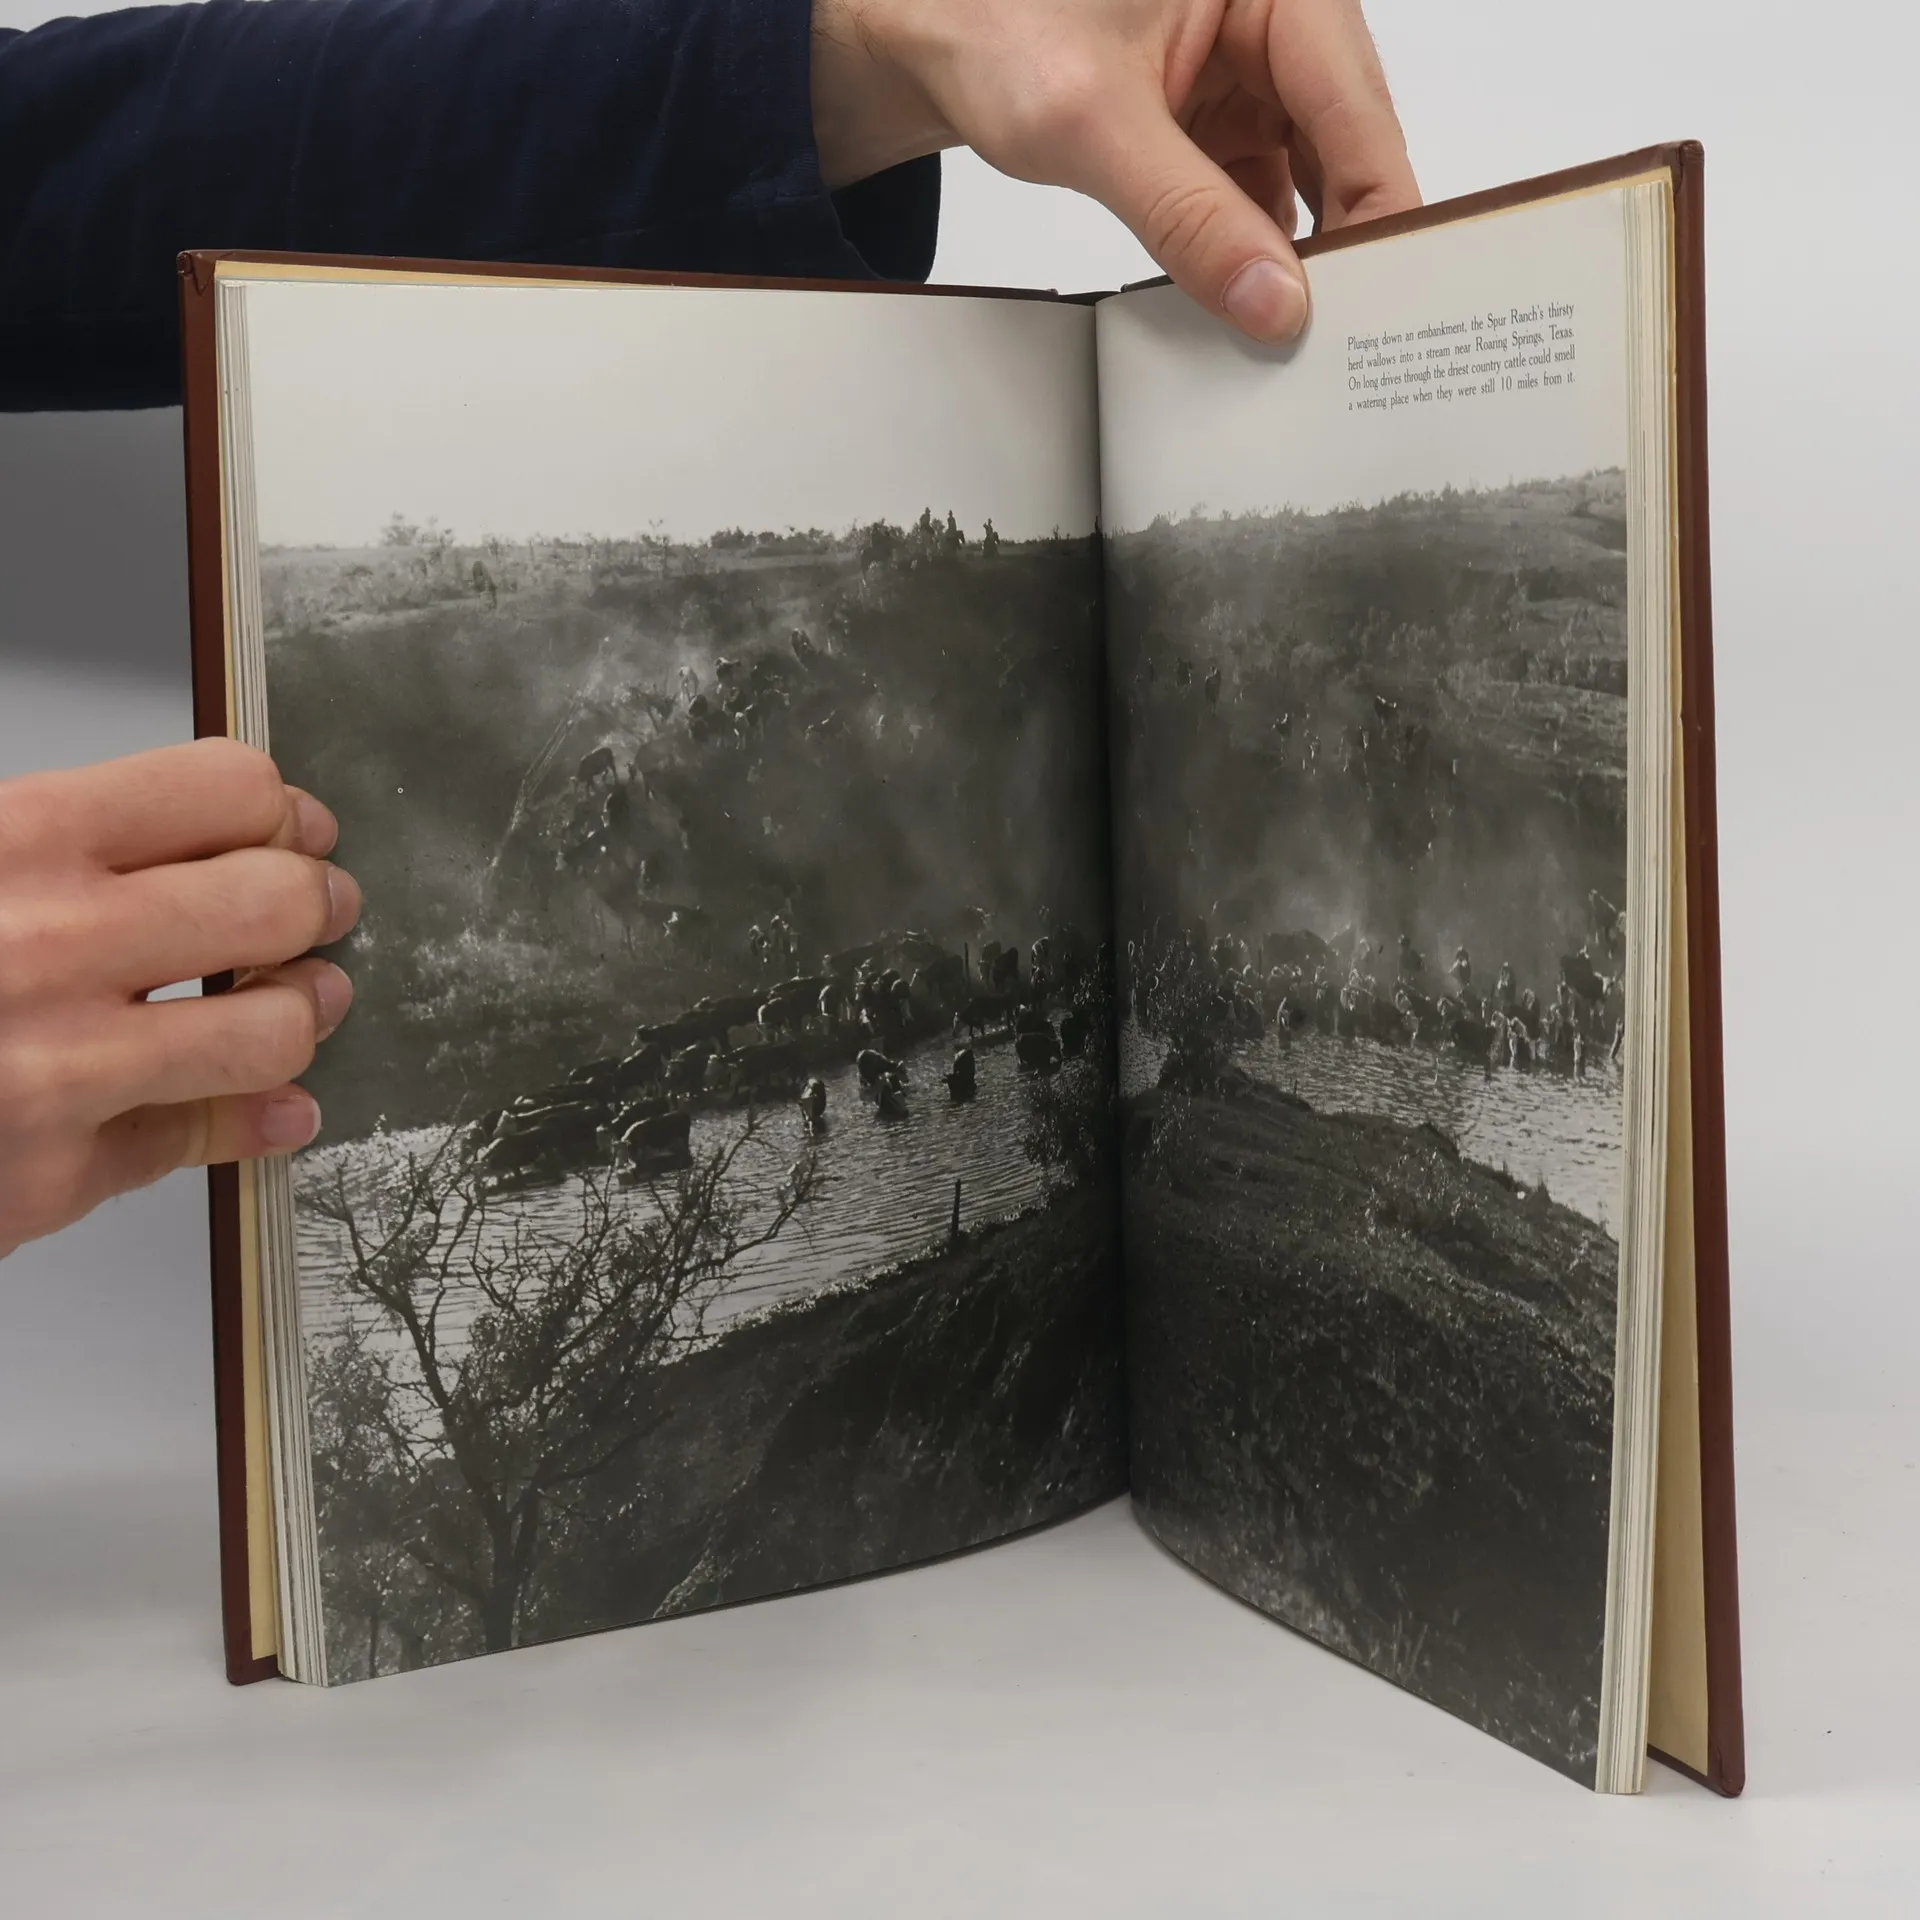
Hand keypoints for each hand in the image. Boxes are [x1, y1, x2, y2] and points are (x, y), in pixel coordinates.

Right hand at [0, 740, 360, 1257]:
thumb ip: (70, 841)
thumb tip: (242, 816)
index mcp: (13, 839)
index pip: (229, 788)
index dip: (278, 812)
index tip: (288, 830)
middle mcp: (43, 944)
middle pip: (283, 901)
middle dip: (318, 905)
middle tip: (315, 915)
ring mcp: (54, 1068)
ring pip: (276, 1029)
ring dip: (307, 1013)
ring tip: (299, 1004)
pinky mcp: (49, 1174)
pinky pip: (202, 1140)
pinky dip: (254, 1122)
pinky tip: (263, 1107)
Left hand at [812, 0, 1417, 340]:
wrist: (935, 37)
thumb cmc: (996, 27)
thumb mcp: (1093, 125)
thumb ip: (1188, 217)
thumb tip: (1273, 302)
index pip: (1357, 107)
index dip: (1380, 208)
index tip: (1389, 298)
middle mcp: (1280, 22)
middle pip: (1348, 148)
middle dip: (1345, 242)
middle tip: (1350, 339)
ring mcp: (1254, 78)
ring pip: (1311, 183)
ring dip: (1296, 259)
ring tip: (1300, 338)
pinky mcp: (1223, 126)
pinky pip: (1261, 201)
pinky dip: (1253, 256)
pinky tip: (1248, 309)